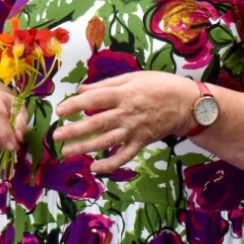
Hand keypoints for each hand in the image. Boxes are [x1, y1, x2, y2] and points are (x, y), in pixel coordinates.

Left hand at [51, 71, 199, 174]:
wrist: (187, 103)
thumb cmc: (160, 85)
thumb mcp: (134, 77)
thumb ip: (106, 84)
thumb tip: (81, 90)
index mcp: (124, 93)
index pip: (94, 100)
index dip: (75, 105)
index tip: (59, 111)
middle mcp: (127, 112)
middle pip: (97, 123)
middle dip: (75, 130)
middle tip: (56, 136)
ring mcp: (135, 129)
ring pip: (107, 141)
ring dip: (86, 147)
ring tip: (68, 152)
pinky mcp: (142, 142)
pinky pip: (124, 156)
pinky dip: (110, 163)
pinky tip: (95, 167)